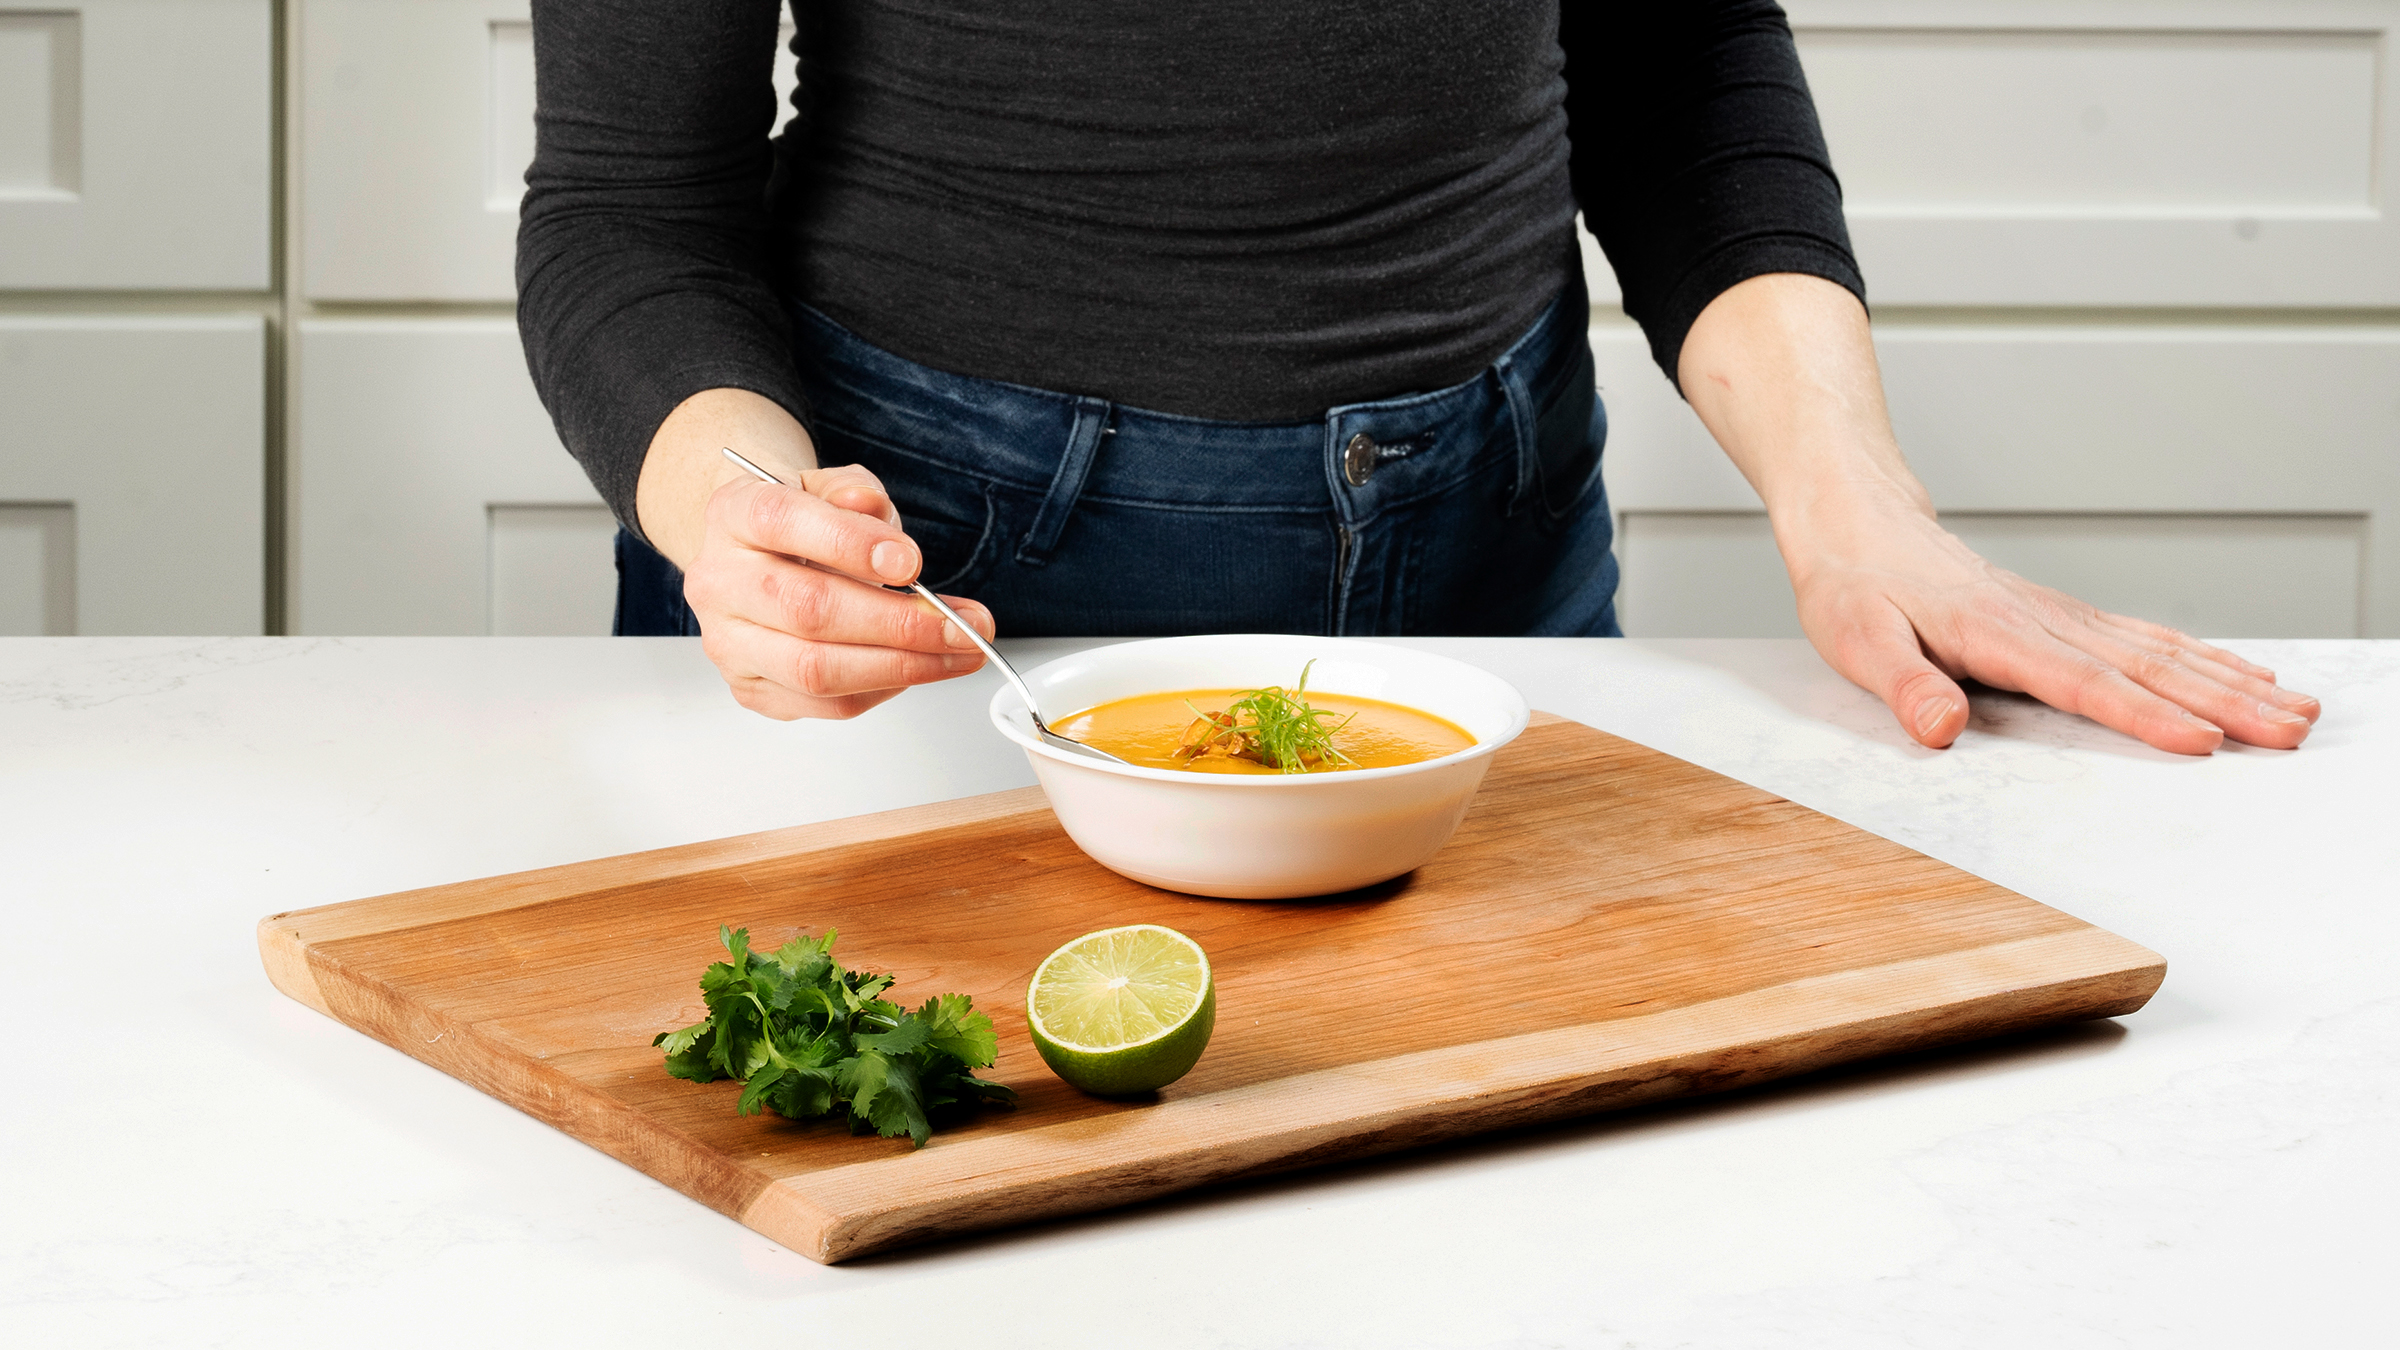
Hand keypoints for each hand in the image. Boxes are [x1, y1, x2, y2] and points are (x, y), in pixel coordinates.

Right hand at [633, 388, 993, 720]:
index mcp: (733, 515)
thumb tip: (870, 510)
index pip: (781, 522)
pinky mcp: (752, 689)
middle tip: (961, 625)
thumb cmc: (801, 523)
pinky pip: (827, 704)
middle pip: (808, 611)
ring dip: (903, 666)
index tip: (912, 564)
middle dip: (899, 624)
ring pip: (817, 670)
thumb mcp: (829, 487)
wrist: (758, 556)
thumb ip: (854, 493)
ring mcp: (729, 643)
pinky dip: (885, 688)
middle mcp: (719, 581)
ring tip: (957, 651)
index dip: (850, 544)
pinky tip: (918, 666)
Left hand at [1677, 272, 2320, 755]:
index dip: (2141, 715)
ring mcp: (2059, 616)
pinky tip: (2246, 675)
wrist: (1858, 524)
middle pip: (2146, 667)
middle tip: (2290, 735)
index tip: (2201, 742)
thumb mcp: (1857, 641)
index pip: (2081, 681)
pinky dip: (2205, 658)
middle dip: (2224, 703)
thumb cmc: (1854, 586)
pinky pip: (2147, 638)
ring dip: (2232, 683)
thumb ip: (1903, 684)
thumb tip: (1940, 727)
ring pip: (2161, 651)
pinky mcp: (2063, 616)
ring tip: (2296, 713)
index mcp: (1993, 632)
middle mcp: (2041, 620)